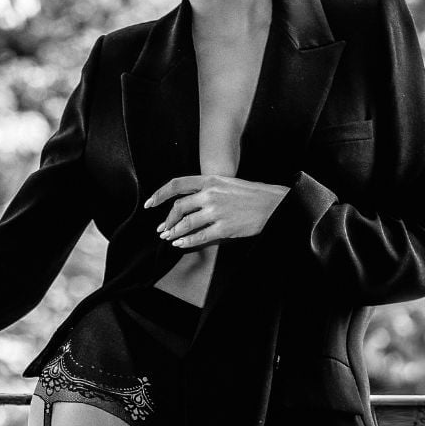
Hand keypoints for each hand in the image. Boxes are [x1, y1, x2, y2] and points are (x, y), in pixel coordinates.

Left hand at [144, 176, 290, 250]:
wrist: (274, 204)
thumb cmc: (252, 194)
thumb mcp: (228, 184)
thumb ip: (208, 189)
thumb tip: (189, 201)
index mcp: (210, 180)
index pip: (177, 185)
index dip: (159, 195)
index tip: (150, 204)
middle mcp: (211, 194)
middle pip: (179, 207)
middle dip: (167, 220)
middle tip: (162, 229)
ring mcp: (217, 211)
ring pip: (186, 224)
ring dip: (174, 233)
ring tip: (169, 238)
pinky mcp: (224, 228)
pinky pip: (200, 237)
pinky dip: (187, 242)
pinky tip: (181, 244)